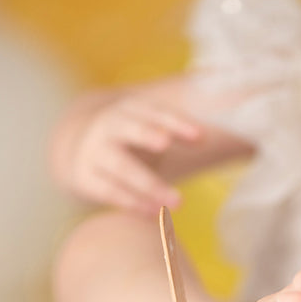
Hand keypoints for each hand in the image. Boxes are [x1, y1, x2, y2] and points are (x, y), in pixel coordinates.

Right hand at [55, 95, 201, 214]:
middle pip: (129, 129)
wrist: (73, 148)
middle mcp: (109, 126)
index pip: (154, 111)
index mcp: (129, 110)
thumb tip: (227, 87)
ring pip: (122, 167)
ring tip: (178, 202)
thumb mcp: (146, 123)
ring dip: (149, 184)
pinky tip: (154, 214)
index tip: (200, 137)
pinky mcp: (84, 177)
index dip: (176, 123)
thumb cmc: (128, 138)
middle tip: (165, 144)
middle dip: (147, 134)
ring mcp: (94, 152)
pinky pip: (109, 191)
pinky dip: (131, 203)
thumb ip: (179, 123)